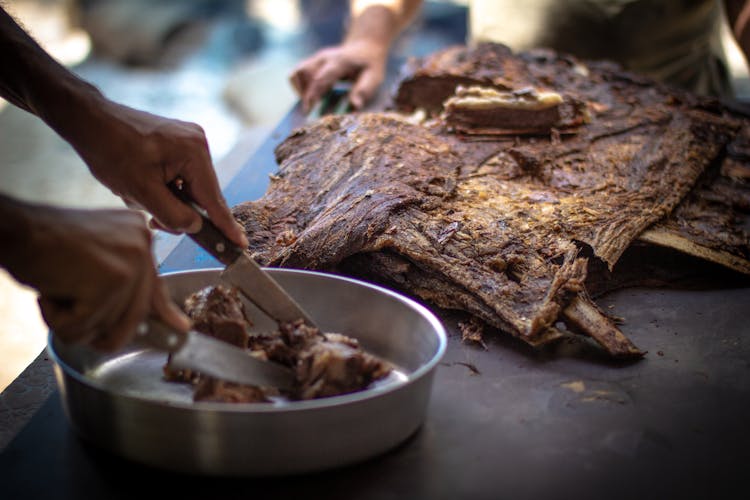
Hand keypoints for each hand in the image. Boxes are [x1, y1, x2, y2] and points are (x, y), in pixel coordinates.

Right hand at [12, 205, 188, 350]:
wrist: (14, 229)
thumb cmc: (45, 245)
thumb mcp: (96, 259)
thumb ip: (125, 283)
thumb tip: (159, 319)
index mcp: (140, 236)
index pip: (156, 285)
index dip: (164, 311)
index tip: (180, 328)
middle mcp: (143, 245)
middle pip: (135, 314)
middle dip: (102, 329)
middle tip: (71, 317)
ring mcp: (131, 262)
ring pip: (109, 326)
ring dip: (74, 322)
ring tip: (56, 291)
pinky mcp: (112, 281)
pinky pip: (85, 327)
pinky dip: (58, 320)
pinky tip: (49, 292)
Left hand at [69, 97, 247, 247]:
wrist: (89, 119)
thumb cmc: (111, 151)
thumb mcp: (141, 191)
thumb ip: (173, 215)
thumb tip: (195, 227)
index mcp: (194, 153)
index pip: (214, 199)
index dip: (225, 226)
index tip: (240, 245)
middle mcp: (198, 144)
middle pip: (200, 194)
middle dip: (178, 210)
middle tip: (154, 221)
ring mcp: (188, 140)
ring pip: (188, 187)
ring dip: (166, 199)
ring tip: (137, 195)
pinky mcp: (177, 142)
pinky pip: (180, 175)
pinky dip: (164, 187)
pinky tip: (142, 185)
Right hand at [290, 40, 387, 112]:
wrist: (364, 47)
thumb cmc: (370, 65)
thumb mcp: (374, 77)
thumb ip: (364, 90)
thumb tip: (355, 106)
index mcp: (339, 61)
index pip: (321, 77)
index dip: (313, 94)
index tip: (308, 110)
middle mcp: (324, 58)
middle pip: (303, 73)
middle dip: (304, 93)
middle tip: (311, 109)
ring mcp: (315, 59)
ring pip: (297, 73)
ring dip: (300, 90)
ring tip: (311, 102)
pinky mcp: (311, 63)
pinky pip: (296, 74)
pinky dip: (299, 87)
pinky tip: (310, 95)